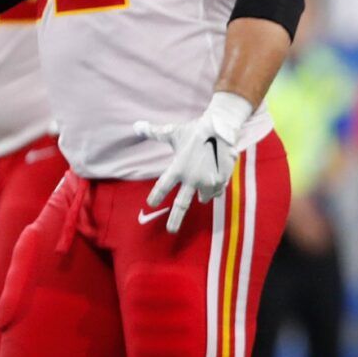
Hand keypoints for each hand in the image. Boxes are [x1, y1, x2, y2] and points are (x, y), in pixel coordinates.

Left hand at [134, 93, 252, 233]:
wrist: (221, 128)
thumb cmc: (195, 130)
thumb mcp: (173, 131)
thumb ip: (154, 132)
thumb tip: (136, 125)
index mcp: (177, 169)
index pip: (162, 187)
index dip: (155, 196)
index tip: (151, 204)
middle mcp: (191, 179)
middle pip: (181, 204)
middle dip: (175, 219)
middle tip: (171, 230)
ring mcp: (208, 181)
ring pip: (204, 197)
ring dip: (202, 197)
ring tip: (202, 196)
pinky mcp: (222, 180)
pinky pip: (217, 192)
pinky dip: (215, 191)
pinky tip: (214, 187)